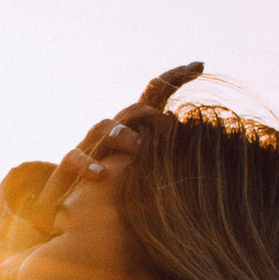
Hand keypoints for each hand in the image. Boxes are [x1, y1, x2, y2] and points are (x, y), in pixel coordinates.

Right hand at [17, 61, 203, 234]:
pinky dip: (89, 166)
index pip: (153, 98)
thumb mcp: (147, 180)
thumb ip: (171, 167)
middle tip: (171, 128)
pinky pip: (74, 159)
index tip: (199, 65)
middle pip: (131, 110)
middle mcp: (110, 136)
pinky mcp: (66, 170)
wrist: (65, 214)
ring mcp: (88, 150)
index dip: (175, 79)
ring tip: (138, 149)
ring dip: (124, 135)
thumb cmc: (114, 198)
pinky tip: (102, 176)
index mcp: (132, 134)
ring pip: (104, 128)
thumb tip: (213, 169)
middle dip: (151, 113)